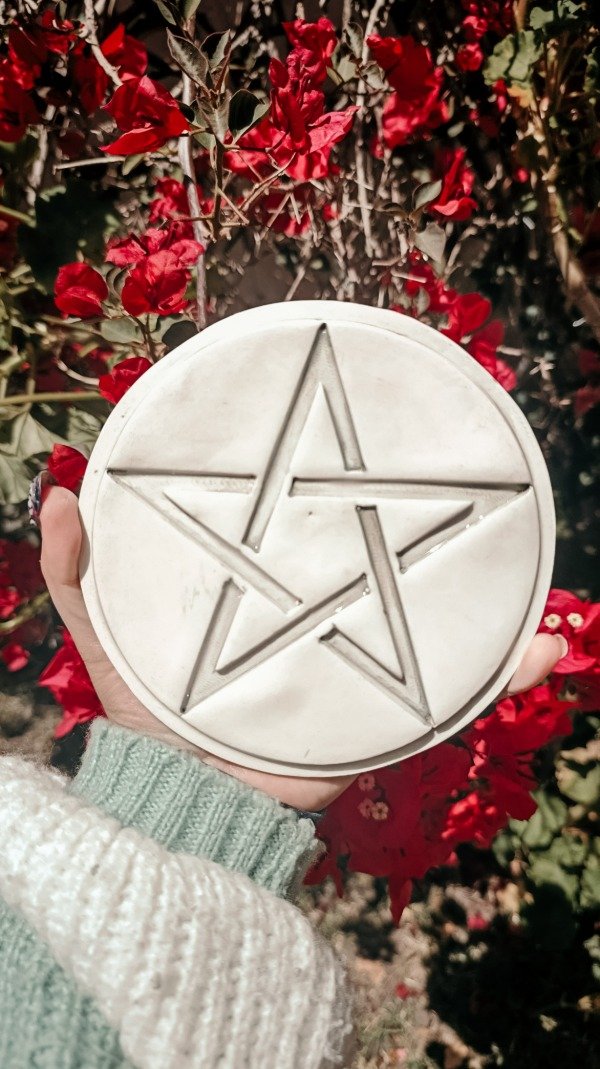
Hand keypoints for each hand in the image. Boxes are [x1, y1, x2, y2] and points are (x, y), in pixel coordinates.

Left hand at [39, 485, 567, 810]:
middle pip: (389, 567)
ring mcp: (359, 662)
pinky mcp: (386, 712)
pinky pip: (457, 693)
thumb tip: (57, 492)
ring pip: (436, 624)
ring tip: (531, 561)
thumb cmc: (148, 716)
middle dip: (436, 534)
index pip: (315, 528)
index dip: (344, 488)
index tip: (366, 433)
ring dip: (495, 601)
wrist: (189, 806)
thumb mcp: (103, 633)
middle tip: (466, 481)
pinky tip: (544, 649)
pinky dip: (506, 674)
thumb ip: (75, 571)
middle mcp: (323, 618)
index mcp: (271, 590)